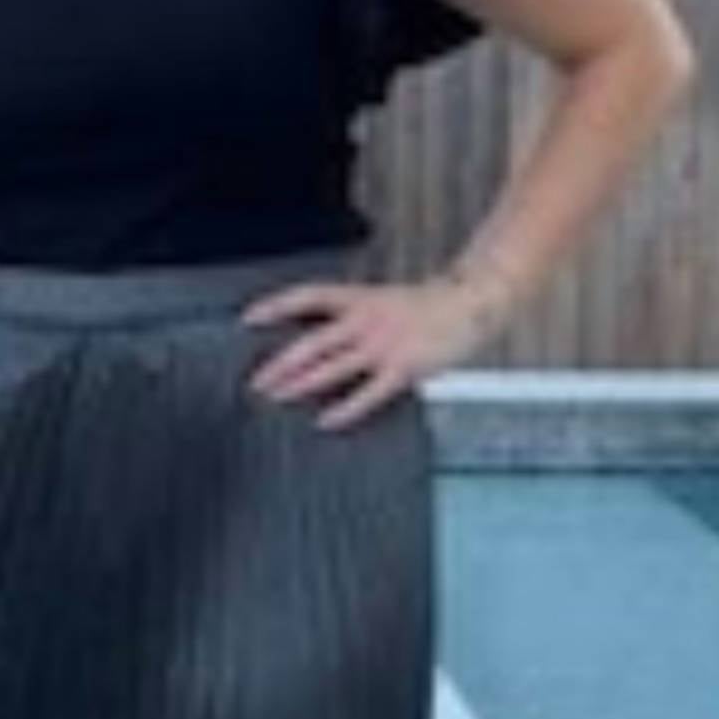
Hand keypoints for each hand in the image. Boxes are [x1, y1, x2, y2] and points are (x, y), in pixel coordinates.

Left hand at [239, 264, 518, 430]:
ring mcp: (383, 345)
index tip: (247, 320)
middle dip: (279, 363)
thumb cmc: (422, 307)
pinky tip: (323, 422)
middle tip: (254, 382)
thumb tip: (313, 347)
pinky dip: (343, 410)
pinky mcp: (402, 369)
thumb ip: (350, 321)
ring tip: (274, 398)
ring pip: (331, 367)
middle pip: (311, 341)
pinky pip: (367, 394)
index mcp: (358, 298)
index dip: (276, 306)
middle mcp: (365, 319)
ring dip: (299, 384)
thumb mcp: (381, 302)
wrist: (470, 302)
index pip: (308, 296)